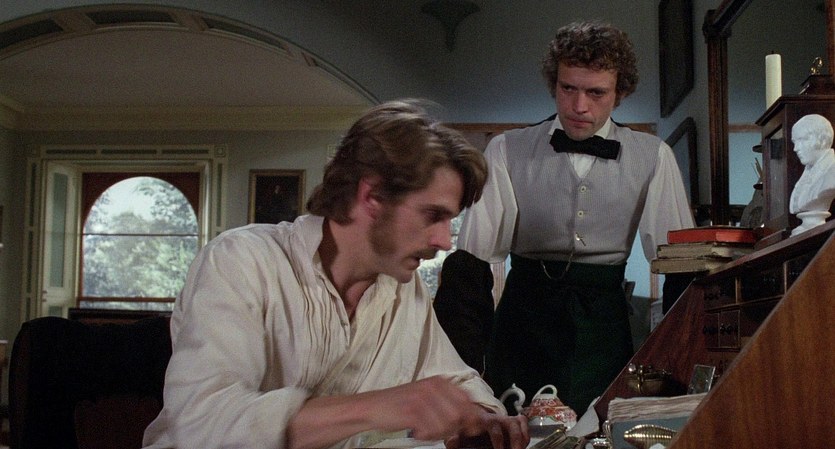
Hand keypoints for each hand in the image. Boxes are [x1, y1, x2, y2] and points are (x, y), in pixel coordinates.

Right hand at [287, 376, 528, 448]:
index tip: (470, 429)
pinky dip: (426, 435)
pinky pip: (433, 430)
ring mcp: (424, 398)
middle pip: (460, 414)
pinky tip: (416, 432)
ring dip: (438, 433)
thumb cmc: (400, 406)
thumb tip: (475, 420)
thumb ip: (450, 407)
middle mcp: (435, 386)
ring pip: (448, 424)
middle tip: (437, 431)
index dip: (472, 418)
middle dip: (455, 428)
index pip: (468, 401)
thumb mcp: (428, 399)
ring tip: (424, 430)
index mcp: (440, 381)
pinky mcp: (414, 410)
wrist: (373, 407)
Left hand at [443, 413, 528, 448]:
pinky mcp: (512, 423)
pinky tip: (524, 444)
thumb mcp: (458, 437)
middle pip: (511, 424)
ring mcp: (505, 420)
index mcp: (482, 420)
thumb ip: (454, 440)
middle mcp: (496, 419)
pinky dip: (526, 432)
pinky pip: (523, 422)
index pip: (493, 426)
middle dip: (515, 440)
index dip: (498, 439)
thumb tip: (451, 442)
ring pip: (519, 423)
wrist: (472, 427)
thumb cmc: (466, 433)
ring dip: (522, 437)